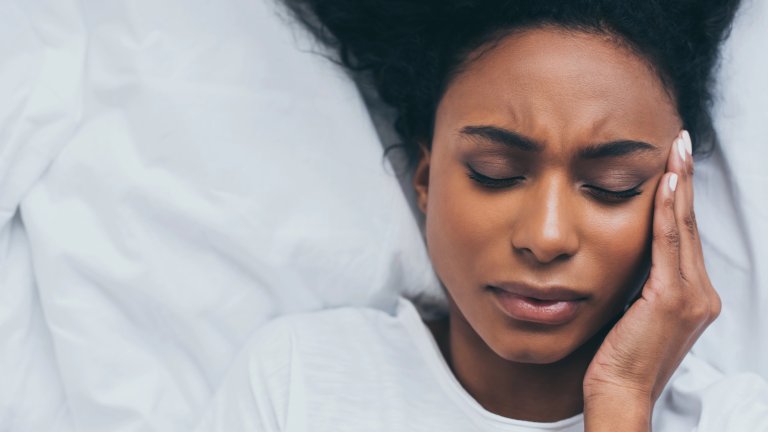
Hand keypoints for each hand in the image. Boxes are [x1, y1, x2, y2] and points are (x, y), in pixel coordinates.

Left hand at [582, 130, 720, 429]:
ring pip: (683, 228)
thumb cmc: (619, 356)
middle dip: (684, 180)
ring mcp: (691, 296)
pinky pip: (669, 245)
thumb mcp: (632, 310)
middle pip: (688, 224)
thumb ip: (639, 281)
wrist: (619, 392)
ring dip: (679, 185)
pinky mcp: (673, 299)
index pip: (684, 235)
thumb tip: (624, 251)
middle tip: (680, 142)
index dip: (680, 197)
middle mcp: (700, 293)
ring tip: (676, 150)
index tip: (673, 164)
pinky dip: (668, 211)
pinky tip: (666, 183)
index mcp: (692, 296)